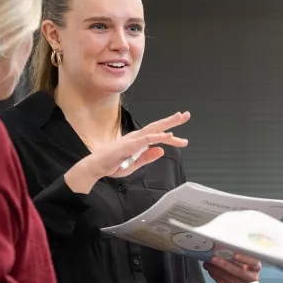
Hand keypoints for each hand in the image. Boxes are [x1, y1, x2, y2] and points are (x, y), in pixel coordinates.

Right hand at [65, 112, 189, 192]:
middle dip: (172, 120)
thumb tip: (161, 151)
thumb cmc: (112, 165)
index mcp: (138, 141)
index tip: (183, 140)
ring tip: (180, 117)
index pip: (157, 136)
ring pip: (153, 129)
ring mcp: (133, 139)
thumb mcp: (134, 164)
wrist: (96, 167)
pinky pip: (146, 139)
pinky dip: (158, 137)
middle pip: (157, 126)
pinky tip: (168, 136)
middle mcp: (136, 137)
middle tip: (186, 115)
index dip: (171, 137)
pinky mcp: (129, 144)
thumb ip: (147, 158)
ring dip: (167, 123)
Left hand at [203, 253, 261, 282]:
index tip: (234, 255)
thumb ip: (237, 257)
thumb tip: (220, 248)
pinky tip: (211, 272)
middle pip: (239, 272)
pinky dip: (217, 278)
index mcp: (256, 268)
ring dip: (216, 271)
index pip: (254, 263)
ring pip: (230, 279)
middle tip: (212, 258)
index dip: (245, 259)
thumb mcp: (244, 262)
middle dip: (224, 264)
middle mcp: (253, 278)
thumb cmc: (242, 268)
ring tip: (207, 264)